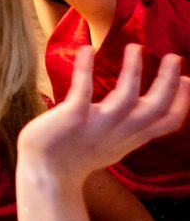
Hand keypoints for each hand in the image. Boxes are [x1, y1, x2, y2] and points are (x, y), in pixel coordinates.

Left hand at [19, 43, 189, 186]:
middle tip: (173, 57)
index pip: (167, 122)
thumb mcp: (113, 145)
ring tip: (135, 47)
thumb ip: (129, 129)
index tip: (188, 79)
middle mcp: (119, 133)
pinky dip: (85, 69)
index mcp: (131, 138)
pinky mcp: (71, 117)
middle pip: (155, 108)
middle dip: (168, 82)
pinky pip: (82, 90)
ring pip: (125, 97)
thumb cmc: (76, 157)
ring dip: (133, 70)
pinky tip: (87, 49)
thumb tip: (140, 109)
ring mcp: (96, 125)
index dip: (182, 101)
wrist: (45, 173)